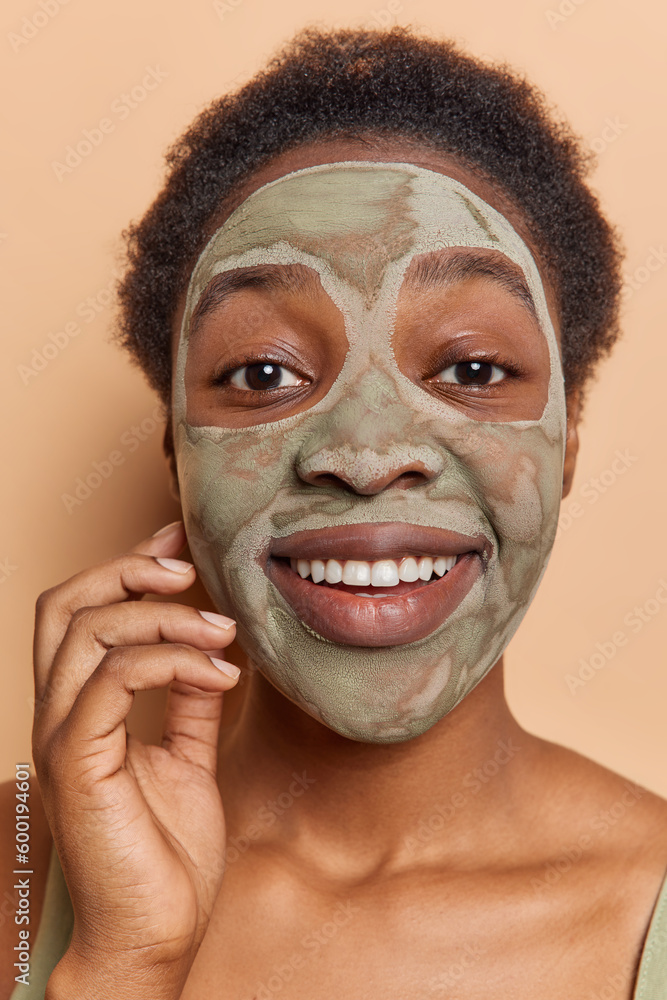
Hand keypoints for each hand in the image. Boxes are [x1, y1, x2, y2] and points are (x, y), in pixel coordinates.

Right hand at [32, 522, 237, 998]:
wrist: (153, 935)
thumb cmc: (165, 853)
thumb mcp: (188, 758)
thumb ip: (189, 702)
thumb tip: (210, 651)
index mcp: (81, 709)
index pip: (82, 613)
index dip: (126, 565)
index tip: (179, 542)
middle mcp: (60, 715)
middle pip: (66, 605)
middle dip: (127, 570)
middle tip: (188, 569)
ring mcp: (63, 738)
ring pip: (89, 633)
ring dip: (164, 616)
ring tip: (223, 631)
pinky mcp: (80, 764)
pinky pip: (115, 682)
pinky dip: (173, 662)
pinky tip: (221, 673)